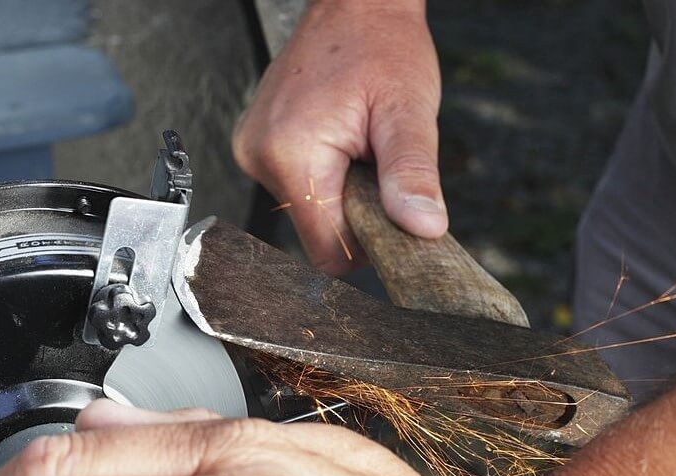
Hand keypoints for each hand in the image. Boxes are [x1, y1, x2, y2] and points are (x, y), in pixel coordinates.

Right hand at [233, 0, 445, 274]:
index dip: (368, 244)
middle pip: (318, 233)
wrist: (354, 5)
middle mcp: (259, 158)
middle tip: (376, 161)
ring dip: (341, 193)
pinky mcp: (258, 148)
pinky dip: (326, 176)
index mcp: (291, 155)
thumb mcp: (408, 110)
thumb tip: (422, 228)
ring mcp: (253, 153)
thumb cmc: (381, 45)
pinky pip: (299, 188)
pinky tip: (339, 140)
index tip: (392, 212)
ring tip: (358, 144)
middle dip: (356, 212)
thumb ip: (412, 174)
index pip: (328, 250)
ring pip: (309, 212)